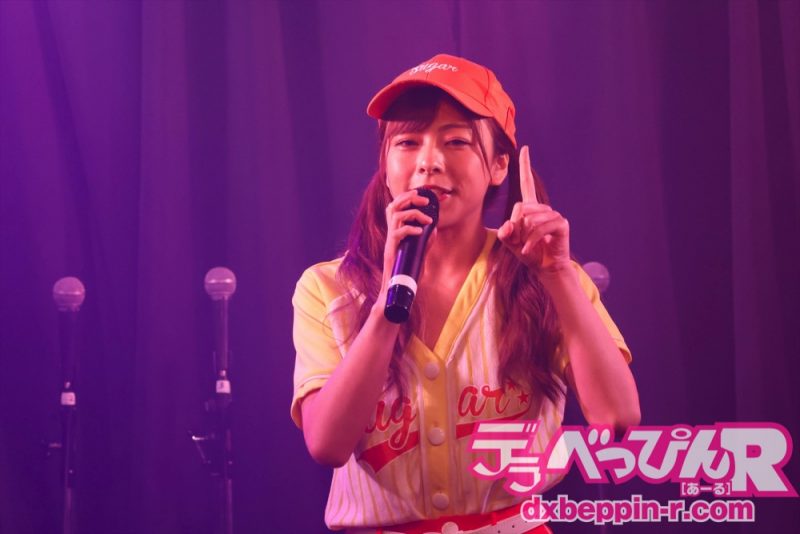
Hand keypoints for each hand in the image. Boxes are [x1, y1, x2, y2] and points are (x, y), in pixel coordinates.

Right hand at [378, 190, 433, 301]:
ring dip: (413, 213)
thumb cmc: (406, 275)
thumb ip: (425, 243)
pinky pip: (397, 233)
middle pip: (393, 206)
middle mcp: (391, 234)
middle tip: (424, 200)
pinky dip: (410, 229)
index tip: (421, 195)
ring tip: (427, 219)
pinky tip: (420, 232)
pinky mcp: (390, 250)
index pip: (396, 208)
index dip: (407, 197)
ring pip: (396, 215)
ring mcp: (390, 241)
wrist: (394, 291)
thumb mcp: (419, 255)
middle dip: (409, 198)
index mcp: (396, 233)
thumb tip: (434, 230)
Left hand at [497, 146, 570, 273]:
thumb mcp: (510, 243)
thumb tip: (509, 225)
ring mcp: (554, 215)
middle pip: (520, 208)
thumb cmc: (529, 253)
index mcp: (531, 208)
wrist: (546, 268)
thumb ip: (505, 232)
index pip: (527, 183)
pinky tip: (527, 250)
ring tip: (527, 246)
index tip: (524, 148)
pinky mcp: (561, 224)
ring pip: (529, 219)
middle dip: (515, 227)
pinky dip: (531, 241)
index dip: (525, 166)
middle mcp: (543, 208)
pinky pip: (540, 228)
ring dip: (524, 236)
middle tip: (520, 241)